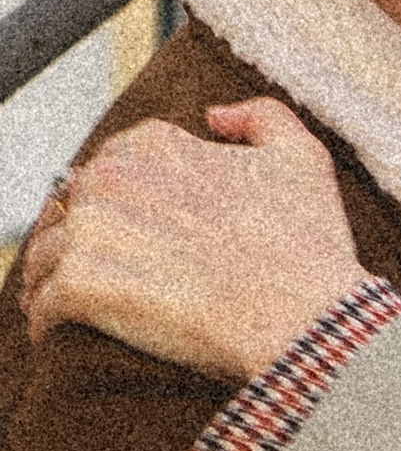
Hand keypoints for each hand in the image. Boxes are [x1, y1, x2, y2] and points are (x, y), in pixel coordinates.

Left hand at [21, 99, 363, 376]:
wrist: (303, 316)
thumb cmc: (308, 246)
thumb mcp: (303, 158)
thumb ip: (261, 116)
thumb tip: (215, 115)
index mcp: (156, 145)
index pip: (109, 165)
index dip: (115, 201)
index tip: (123, 231)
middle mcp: (114, 177)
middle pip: (68, 208)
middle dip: (75, 237)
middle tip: (92, 272)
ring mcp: (93, 231)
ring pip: (45, 255)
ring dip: (52, 279)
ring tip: (68, 307)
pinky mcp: (80, 286)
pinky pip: (42, 304)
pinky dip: (46, 321)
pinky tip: (59, 335)